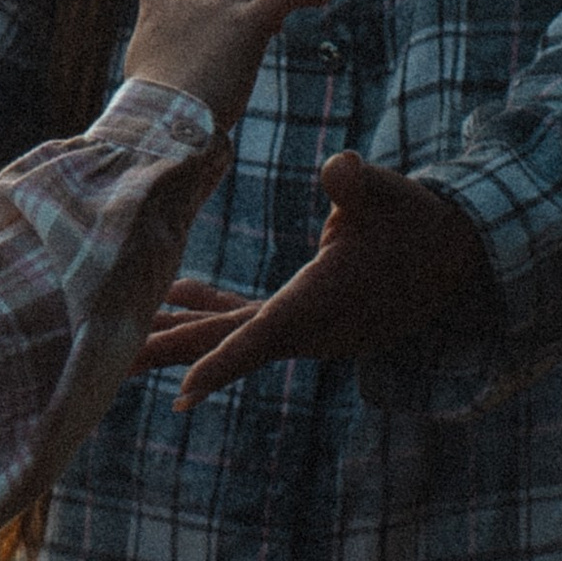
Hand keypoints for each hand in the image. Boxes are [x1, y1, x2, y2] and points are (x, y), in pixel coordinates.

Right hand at [123, 0, 332, 134]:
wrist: (165, 118)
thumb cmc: (148, 112)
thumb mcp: (140, 79)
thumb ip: (153, 62)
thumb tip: (150, 91)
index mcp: (156, 12)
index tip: (188, 2)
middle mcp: (189, 0)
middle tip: (238, 20)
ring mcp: (221, 8)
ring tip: (272, 25)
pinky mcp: (250, 24)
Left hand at [138, 149, 495, 410]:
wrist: (453, 257)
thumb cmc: (420, 224)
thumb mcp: (390, 196)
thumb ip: (359, 185)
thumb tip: (338, 166)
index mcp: (317, 303)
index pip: (262, 335)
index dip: (223, 363)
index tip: (183, 394)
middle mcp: (301, 326)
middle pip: (223, 346)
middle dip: (167, 355)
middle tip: (107, 369)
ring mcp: (298, 325)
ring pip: (227, 336)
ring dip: (176, 333)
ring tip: (121, 338)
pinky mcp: (300, 313)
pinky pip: (246, 318)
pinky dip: (211, 308)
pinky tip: (179, 290)